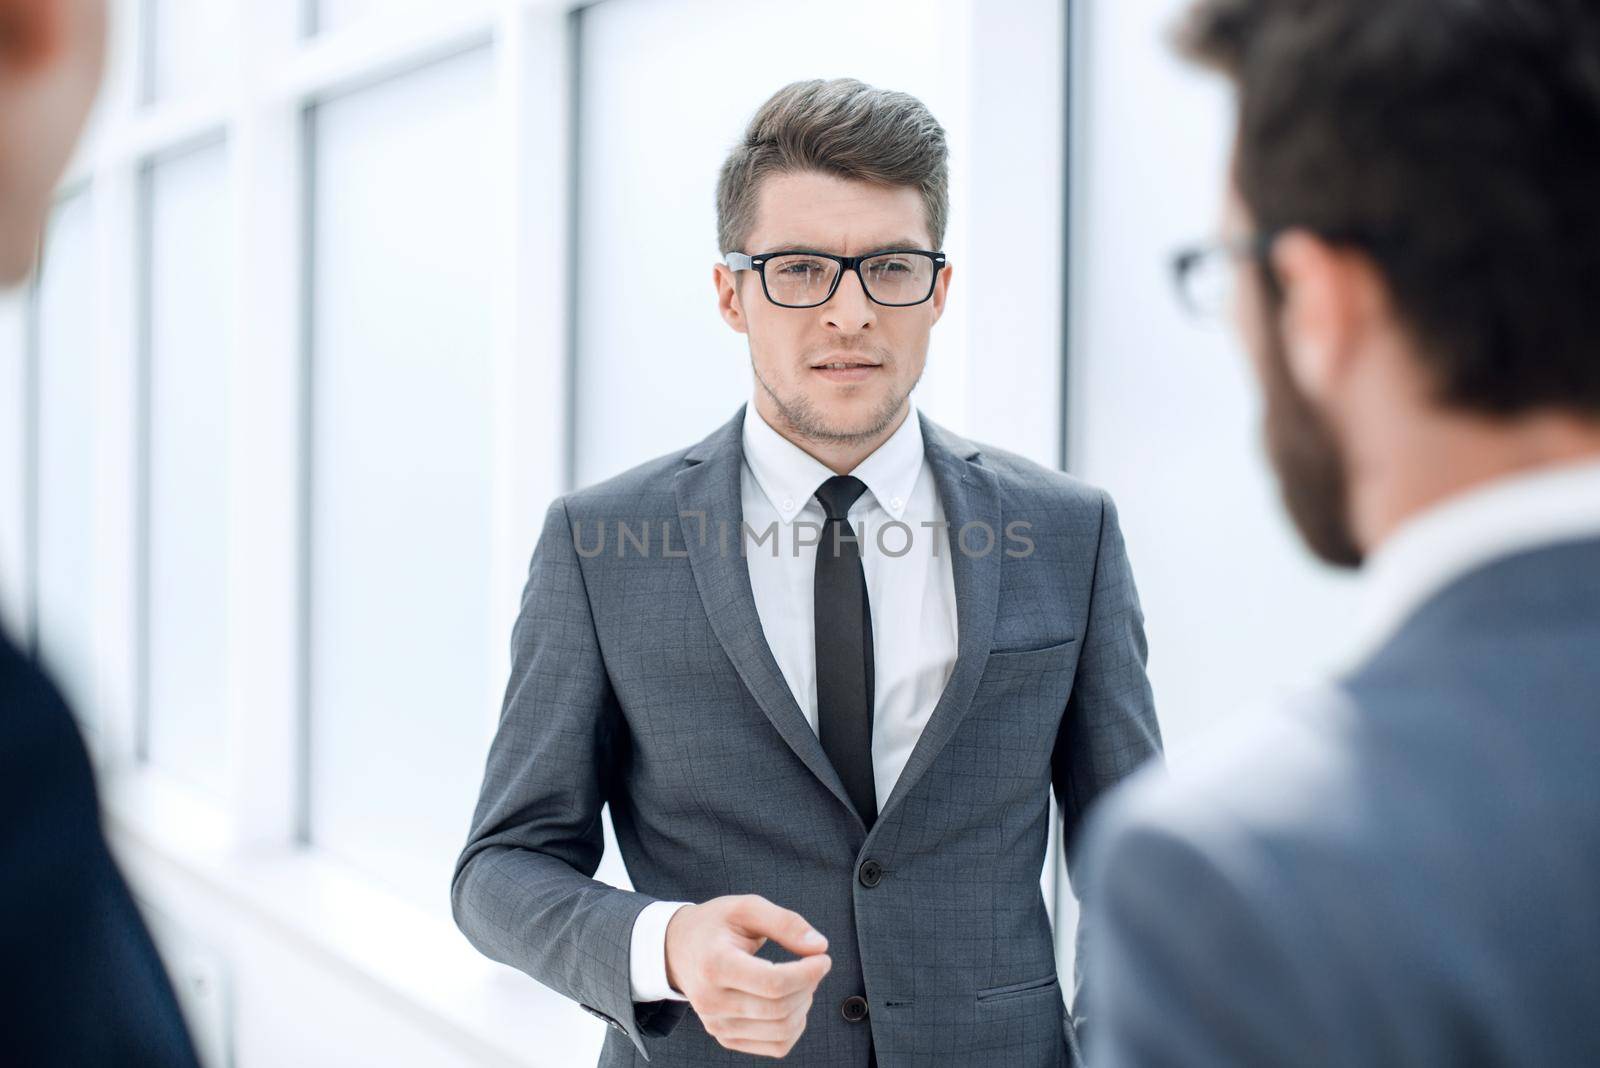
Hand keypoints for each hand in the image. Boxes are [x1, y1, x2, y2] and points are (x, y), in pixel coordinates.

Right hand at [664, 894, 831, 1058]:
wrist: (678, 949)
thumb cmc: (715, 925)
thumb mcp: (747, 908)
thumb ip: (785, 922)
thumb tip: (819, 947)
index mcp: (715, 965)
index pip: (773, 984)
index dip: (807, 973)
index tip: (822, 958)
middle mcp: (711, 1001)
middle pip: (780, 1008)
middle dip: (808, 986)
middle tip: (812, 964)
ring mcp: (717, 1024)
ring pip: (781, 1031)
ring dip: (804, 1006)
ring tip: (800, 981)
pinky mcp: (726, 1038)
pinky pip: (776, 1046)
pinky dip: (795, 1026)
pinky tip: (792, 1002)